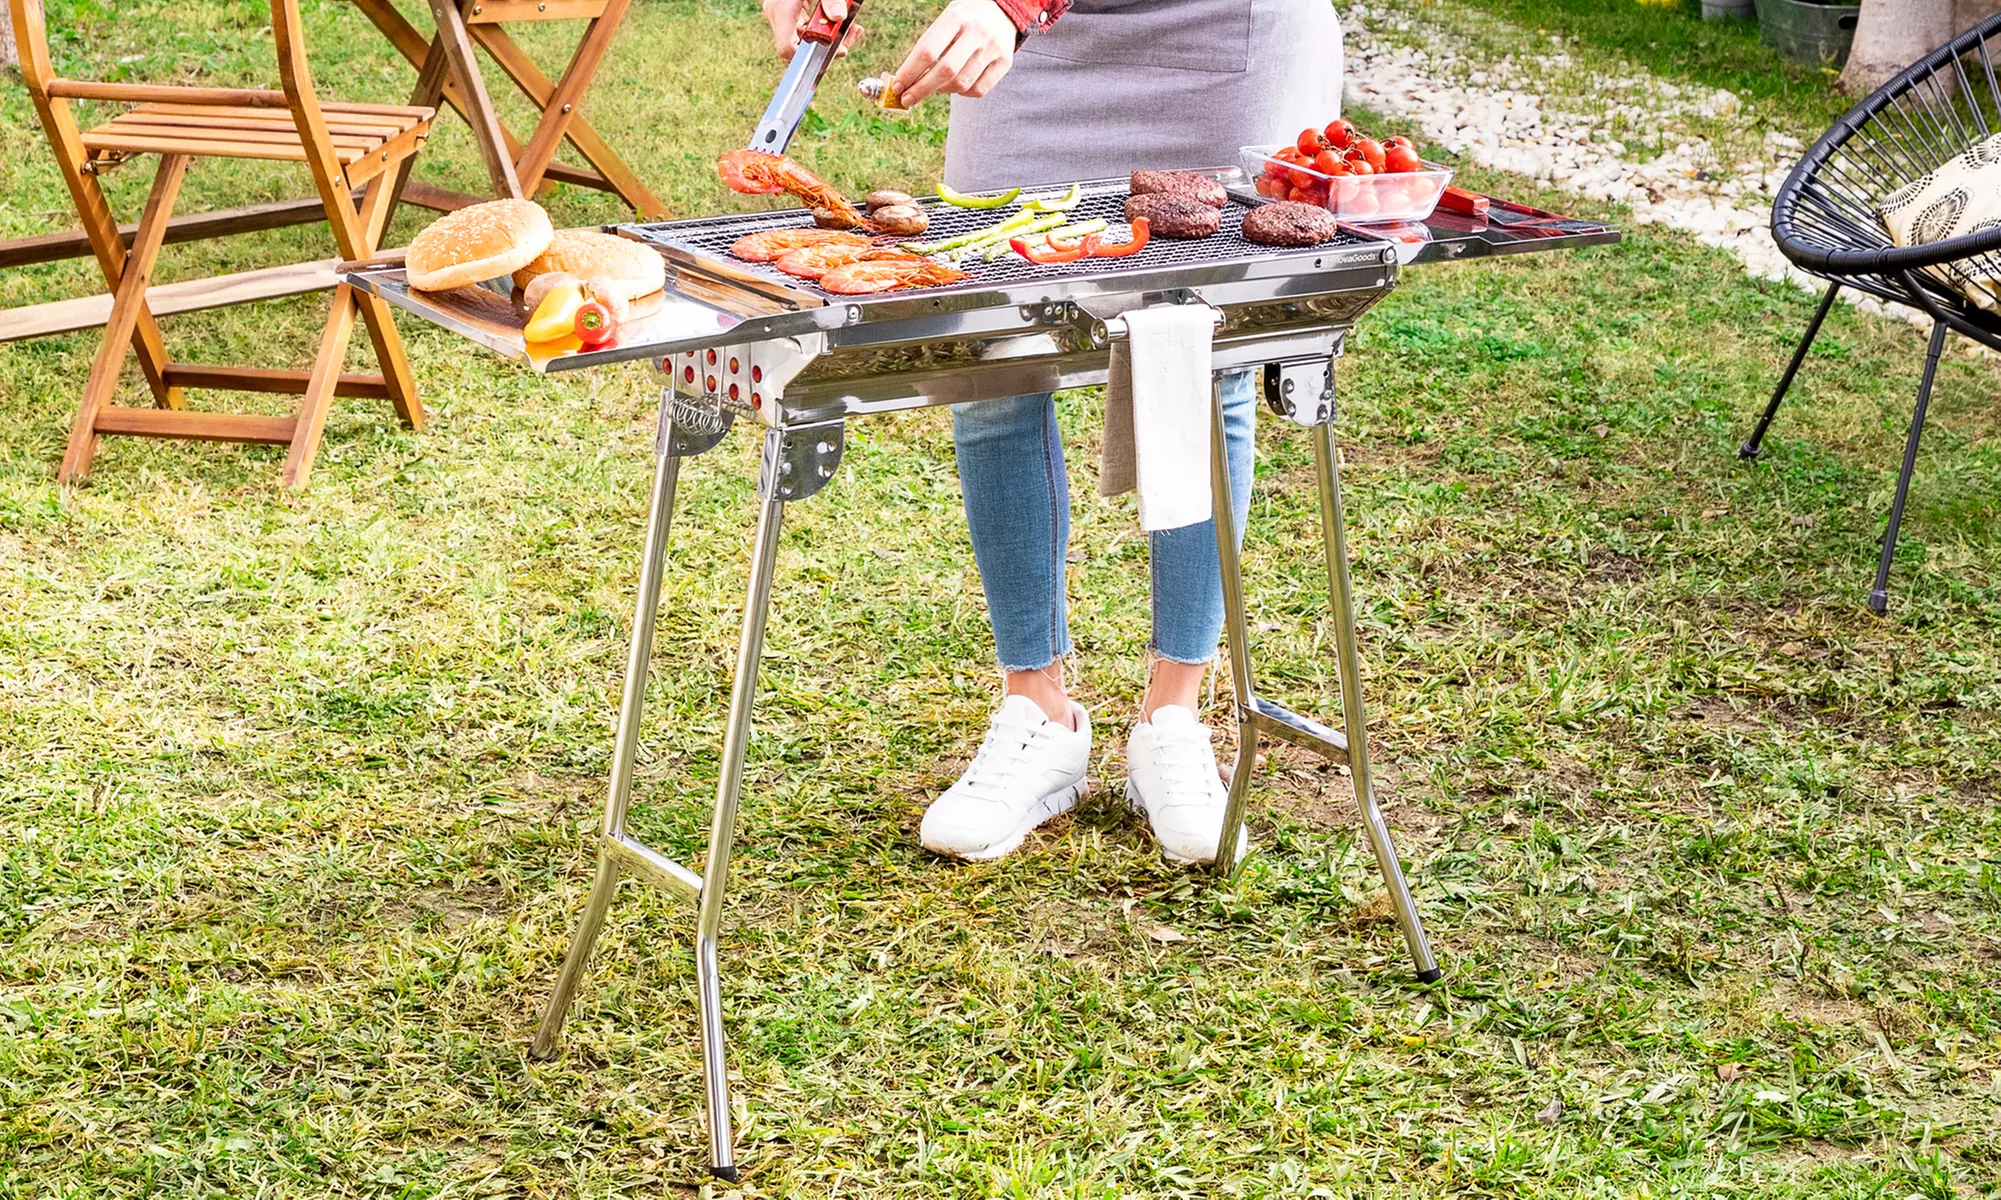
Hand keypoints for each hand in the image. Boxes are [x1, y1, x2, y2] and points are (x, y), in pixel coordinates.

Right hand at [762, 0, 859, 61]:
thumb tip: (838, 17)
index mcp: (782, 8)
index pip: (787, 48)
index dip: (810, 57)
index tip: (835, 50)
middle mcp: (777, 14)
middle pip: (801, 46)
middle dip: (829, 46)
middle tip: (851, 37)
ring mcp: (781, 14)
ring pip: (806, 39)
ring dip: (831, 37)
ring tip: (852, 28)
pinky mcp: (789, 12)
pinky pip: (806, 29)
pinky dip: (825, 28)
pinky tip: (844, 22)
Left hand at [891, 0, 1016, 105]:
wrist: (1000, 10)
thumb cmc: (962, 20)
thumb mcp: (944, 21)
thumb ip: (927, 47)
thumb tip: (905, 80)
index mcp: (956, 17)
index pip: (928, 51)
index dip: (909, 72)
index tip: (897, 87)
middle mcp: (976, 32)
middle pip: (945, 71)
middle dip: (921, 89)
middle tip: (907, 99)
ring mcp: (993, 48)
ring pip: (962, 84)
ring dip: (942, 90)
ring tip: (936, 86)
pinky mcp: (1004, 62)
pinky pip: (978, 90)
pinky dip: (962, 93)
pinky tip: (956, 86)